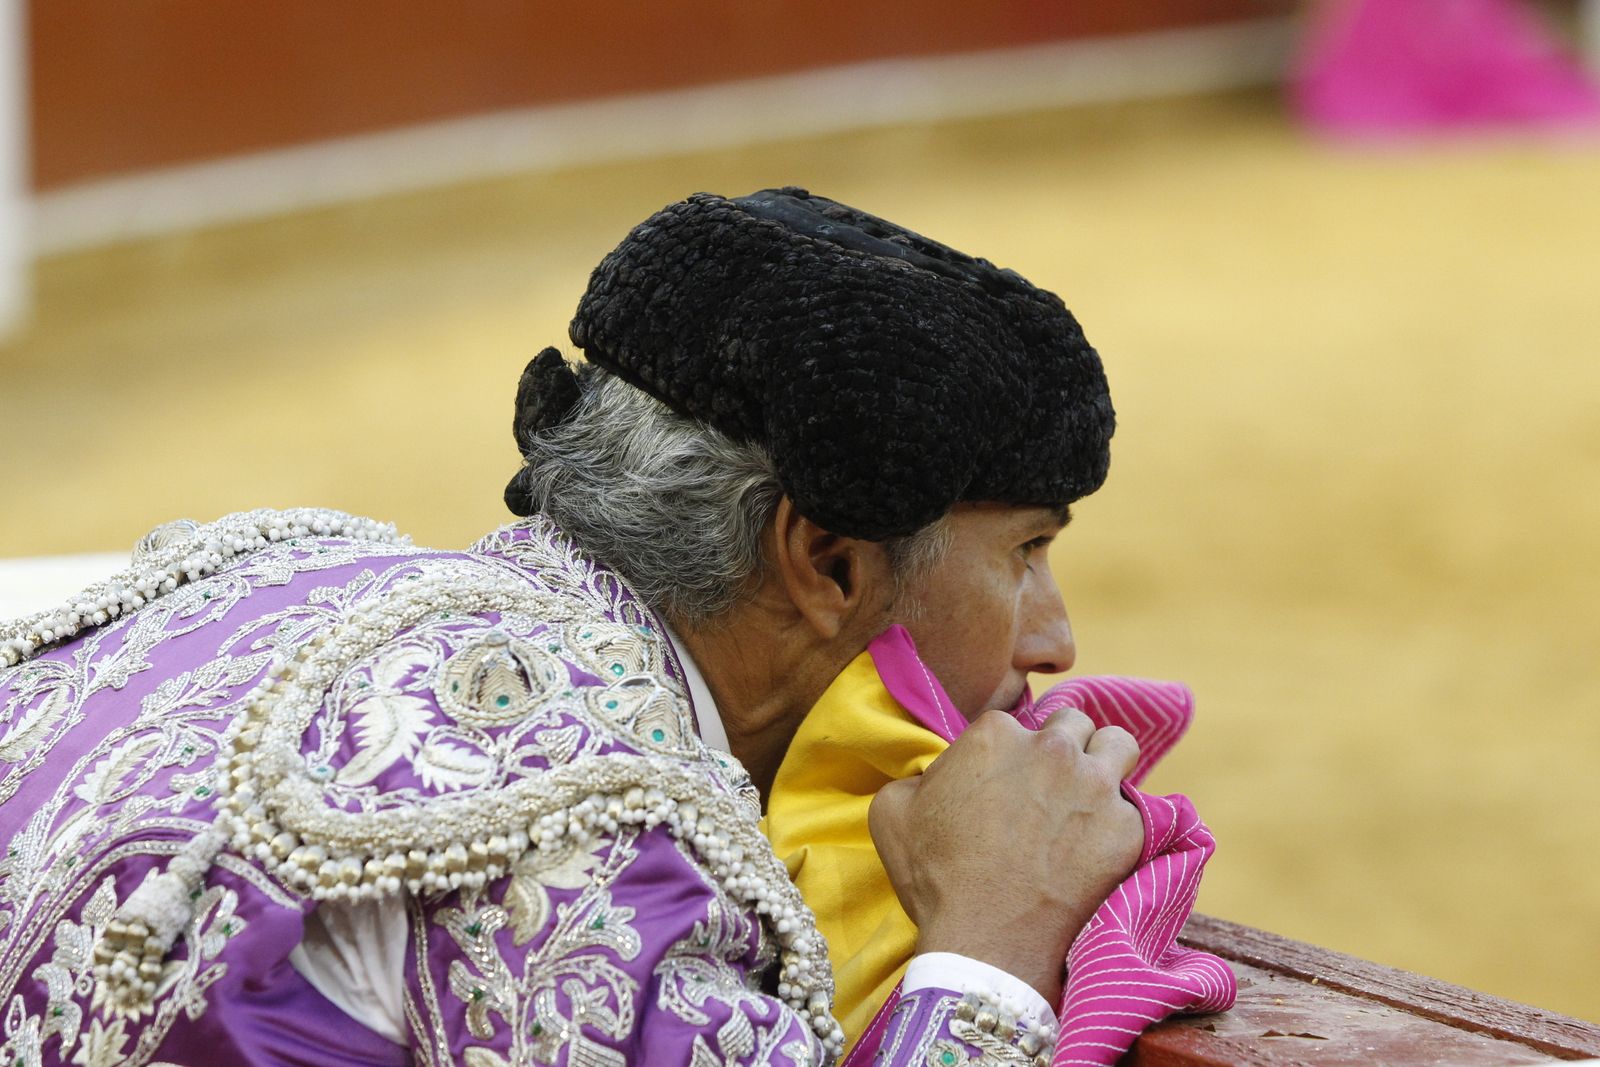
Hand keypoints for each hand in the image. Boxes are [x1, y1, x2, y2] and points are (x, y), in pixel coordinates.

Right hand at [868, 707, 1143, 1004]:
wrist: (986, 943)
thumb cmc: (936, 878)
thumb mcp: (893, 811)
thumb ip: (917, 775)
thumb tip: (934, 776)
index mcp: (995, 733)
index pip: (1017, 723)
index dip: (1012, 753)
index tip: (1007, 783)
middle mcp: (1052, 747)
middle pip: (1074, 724)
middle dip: (1064, 747)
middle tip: (1051, 786)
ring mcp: (1095, 786)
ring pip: (1119, 744)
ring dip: (1106, 761)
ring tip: (1091, 793)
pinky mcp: (1127, 828)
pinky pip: (1137, 808)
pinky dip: (1120, 823)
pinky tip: (1099, 846)